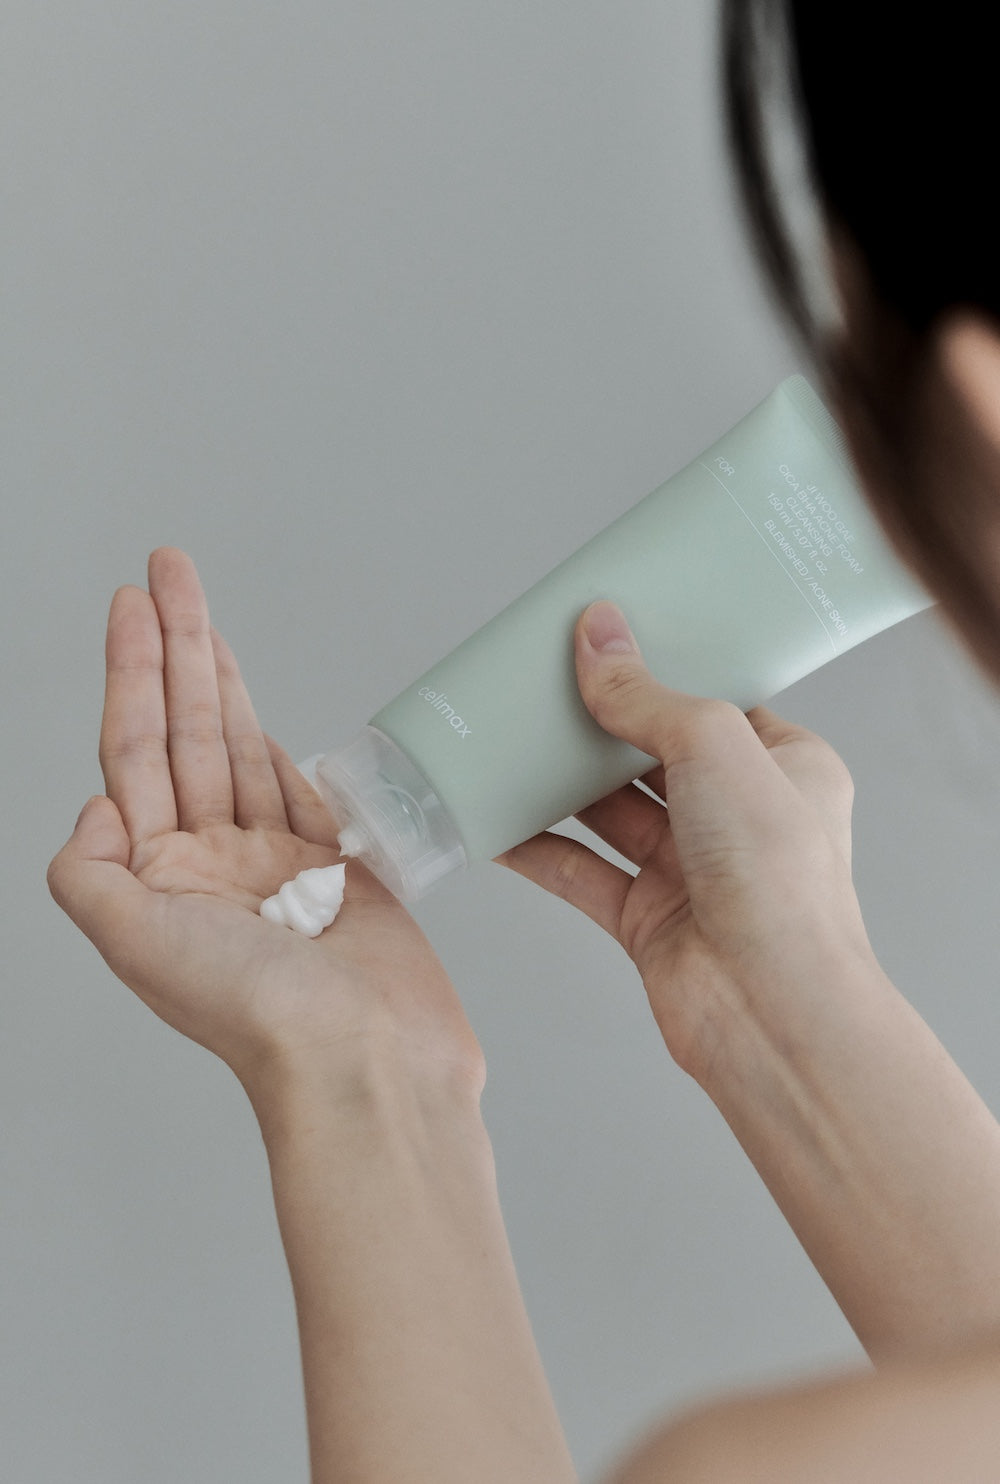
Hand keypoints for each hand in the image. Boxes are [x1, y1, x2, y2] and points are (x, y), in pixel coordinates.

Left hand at [48, 549, 483, 1098]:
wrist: (369, 1062)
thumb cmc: (262, 1016)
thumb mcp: (137, 944)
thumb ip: (90, 872)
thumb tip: (95, 807)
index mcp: (157, 880)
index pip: (133, 752)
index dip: (132, 672)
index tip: (131, 606)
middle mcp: (208, 867)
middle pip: (185, 732)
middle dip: (177, 647)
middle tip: (170, 572)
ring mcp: (273, 866)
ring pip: (239, 748)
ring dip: (222, 678)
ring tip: (204, 612)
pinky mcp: (335, 871)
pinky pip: (297, 789)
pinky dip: (276, 742)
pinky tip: (256, 709)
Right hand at [498, 601, 873, 1083]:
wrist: (769, 1007)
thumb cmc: (777, 877)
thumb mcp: (712, 747)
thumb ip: (645, 695)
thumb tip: (598, 635)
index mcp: (787, 767)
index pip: (720, 703)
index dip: (664, 669)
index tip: (607, 638)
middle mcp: (741, 817)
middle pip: (654, 754)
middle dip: (599, 724)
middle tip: (540, 682)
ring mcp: (692, 870)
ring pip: (610, 812)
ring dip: (560, 782)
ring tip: (504, 738)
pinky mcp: (647, 918)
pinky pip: (580, 871)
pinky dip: (537, 848)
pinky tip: (495, 821)